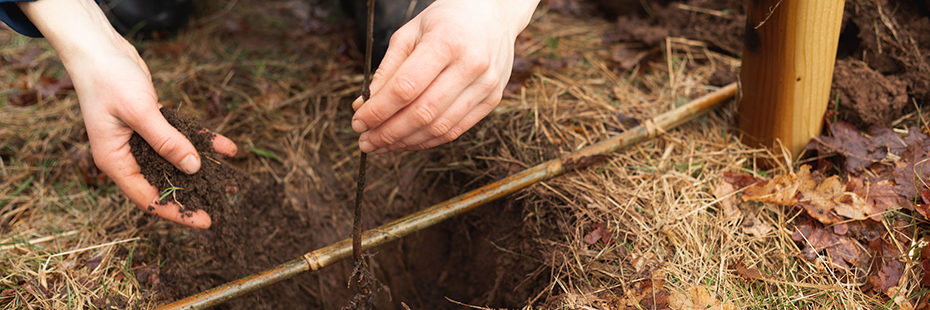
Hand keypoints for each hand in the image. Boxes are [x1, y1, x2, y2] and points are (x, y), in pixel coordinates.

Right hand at [18, 0, 236, 228]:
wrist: (99, 48)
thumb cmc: (109, 79)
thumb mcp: (140, 112)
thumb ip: (167, 141)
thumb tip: (193, 168)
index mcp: (115, 161)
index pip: (147, 198)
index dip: (176, 211)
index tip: (203, 221)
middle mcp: (127, 155)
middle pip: (163, 184)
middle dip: (193, 194)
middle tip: (222, 203)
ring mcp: (139, 140)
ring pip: (175, 162)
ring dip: (202, 169)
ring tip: (230, 181)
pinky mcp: (152, 123)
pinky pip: (180, 138)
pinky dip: (201, 141)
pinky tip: (226, 147)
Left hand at [351, 0, 538, 152]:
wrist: (493, 13)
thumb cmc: (446, 20)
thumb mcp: (410, 32)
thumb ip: (387, 70)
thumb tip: (363, 107)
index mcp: (447, 42)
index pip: (406, 87)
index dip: (378, 110)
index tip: (358, 121)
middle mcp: (471, 65)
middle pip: (423, 113)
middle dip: (388, 133)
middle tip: (365, 141)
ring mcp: (486, 85)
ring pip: (440, 128)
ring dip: (405, 142)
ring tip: (381, 144)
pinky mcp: (493, 99)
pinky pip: (456, 130)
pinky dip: (427, 141)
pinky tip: (406, 141)